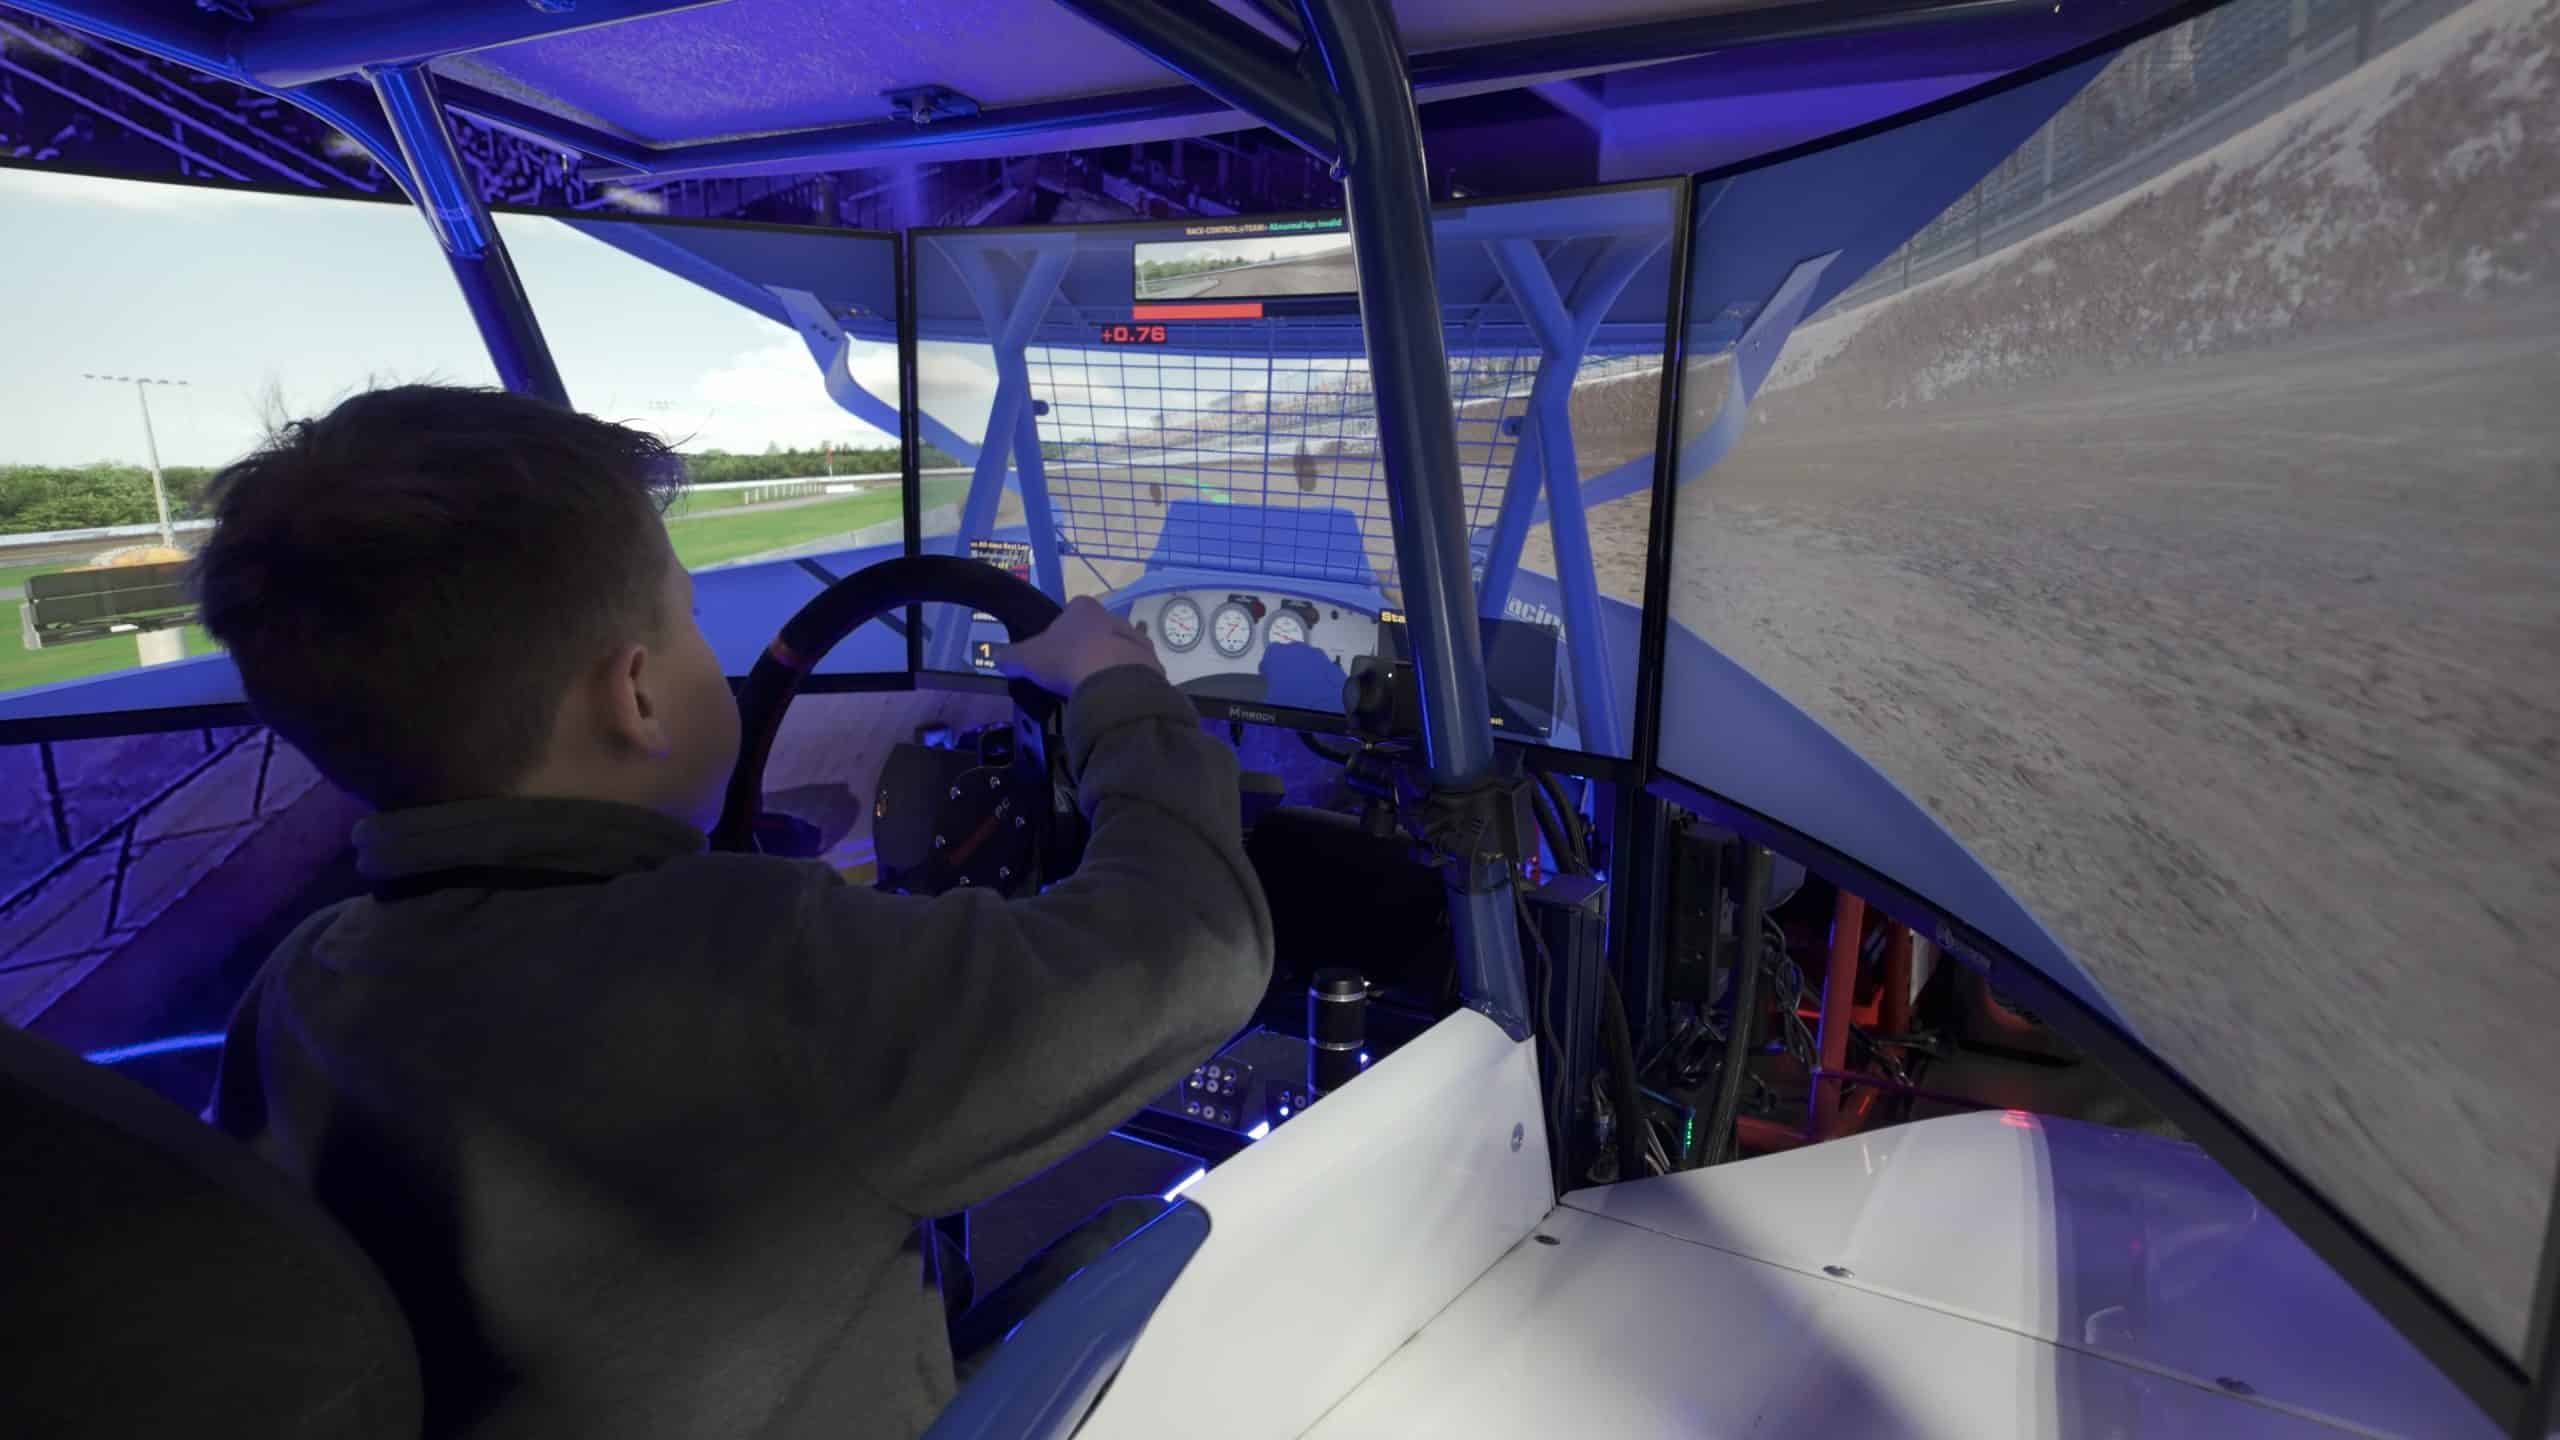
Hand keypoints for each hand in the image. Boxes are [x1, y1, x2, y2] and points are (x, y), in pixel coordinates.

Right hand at [993, 595, 1161, 696]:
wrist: (1113, 683)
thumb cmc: (1066, 661)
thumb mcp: (1027, 659)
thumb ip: (1010, 657)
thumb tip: (995, 656)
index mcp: (1083, 607)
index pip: (1070, 612)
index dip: (1060, 631)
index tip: (1054, 653)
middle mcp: (1113, 615)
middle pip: (1096, 630)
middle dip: (1086, 648)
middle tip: (1072, 673)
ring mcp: (1135, 638)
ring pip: (1118, 649)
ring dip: (1108, 664)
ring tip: (1094, 688)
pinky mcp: (1151, 661)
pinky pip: (1135, 670)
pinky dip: (1125, 681)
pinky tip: (1113, 696)